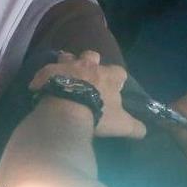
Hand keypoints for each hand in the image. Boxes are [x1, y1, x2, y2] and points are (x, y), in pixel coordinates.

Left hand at [29, 51, 145, 138]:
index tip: (116, 85)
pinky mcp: (47, 71)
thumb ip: (135, 126)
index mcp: (108, 77)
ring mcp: (67, 66)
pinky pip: (46, 70)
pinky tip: (41, 84)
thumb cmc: (98, 114)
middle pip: (92, 56)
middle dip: (91, 62)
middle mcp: (88, 66)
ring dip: (67, 63)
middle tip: (88, 74)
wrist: (68, 109)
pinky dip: (45, 76)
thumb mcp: (121, 124)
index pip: (119, 71)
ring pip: (68, 56)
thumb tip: (144, 131)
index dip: (117, 78)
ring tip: (65, 73)